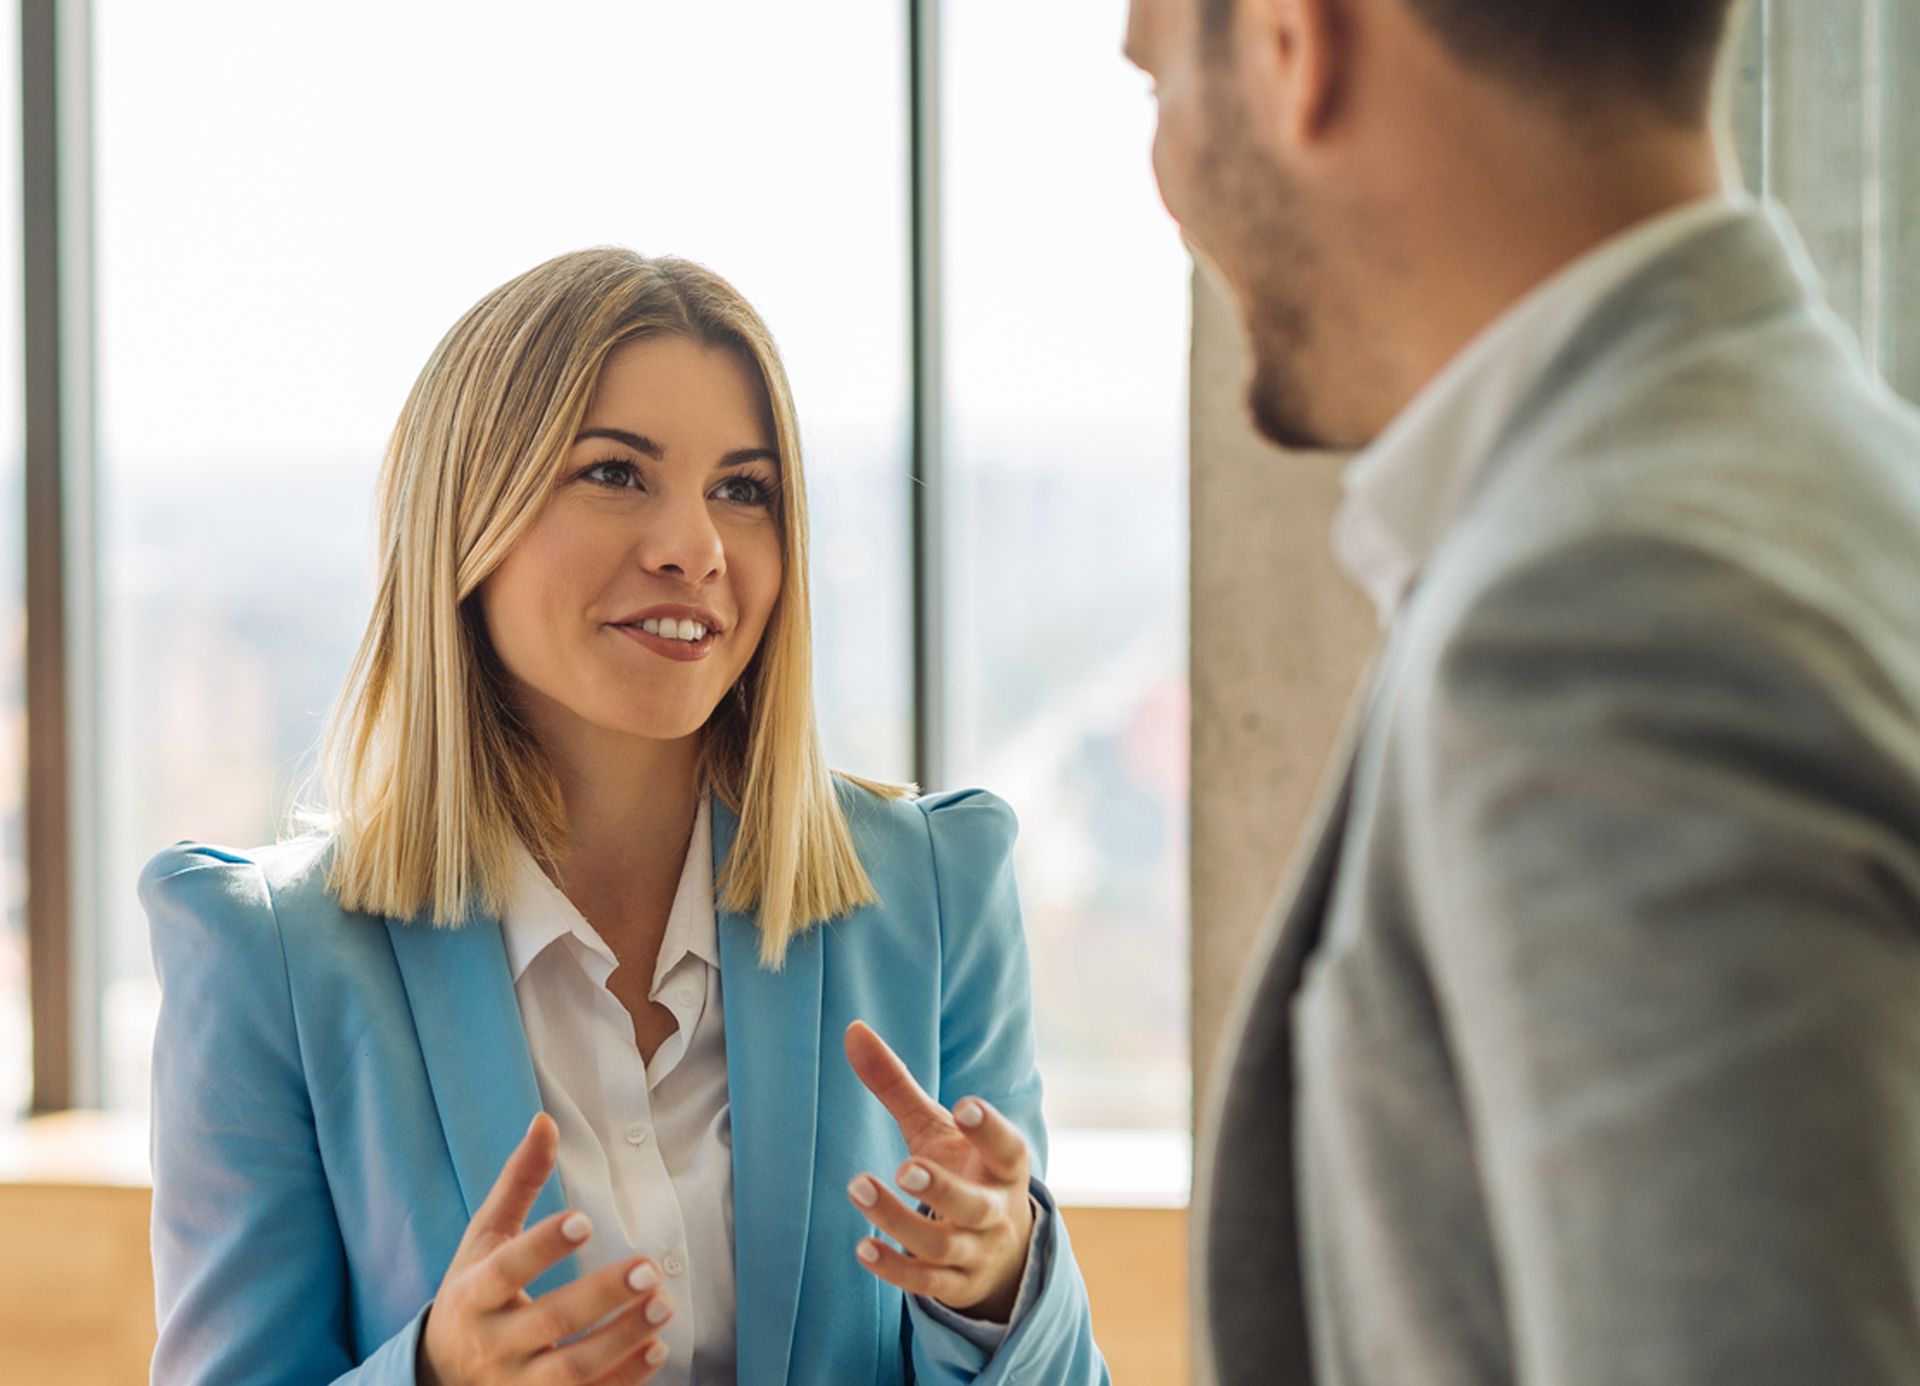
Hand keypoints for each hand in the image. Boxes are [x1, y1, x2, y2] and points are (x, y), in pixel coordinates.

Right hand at [417, 1113, 675, 1385]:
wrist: (441, 1375)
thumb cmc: (475, 1292)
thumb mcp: (485, 1239)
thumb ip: (518, 1183)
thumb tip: (546, 1120)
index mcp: (473, 1294)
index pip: (506, 1270)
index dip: (542, 1246)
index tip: (584, 1219)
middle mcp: (490, 1345)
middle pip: (549, 1322)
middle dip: (601, 1296)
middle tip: (649, 1268)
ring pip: (571, 1373)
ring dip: (622, 1340)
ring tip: (664, 1303)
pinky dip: (623, 1379)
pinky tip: (658, 1349)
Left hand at [843, 1020, 1036, 1322]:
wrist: (1002, 1252)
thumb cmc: (964, 1170)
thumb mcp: (935, 1129)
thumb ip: (897, 1085)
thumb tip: (852, 1029)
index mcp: (1004, 1167)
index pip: (1007, 1148)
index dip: (990, 1129)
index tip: (965, 1105)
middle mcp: (995, 1211)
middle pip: (974, 1205)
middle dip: (941, 1189)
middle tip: (905, 1167)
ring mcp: (976, 1252)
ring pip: (943, 1246)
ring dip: (899, 1222)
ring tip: (859, 1186)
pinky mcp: (954, 1285)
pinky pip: (926, 1284)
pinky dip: (895, 1268)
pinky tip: (862, 1247)